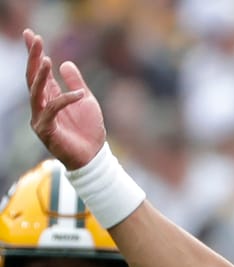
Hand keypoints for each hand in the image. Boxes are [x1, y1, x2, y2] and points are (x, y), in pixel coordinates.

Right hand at [24, 28, 106, 169]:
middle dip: (32, 57)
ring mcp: (41, 118)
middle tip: (34, 38)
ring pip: (36, 92)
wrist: (94, 157)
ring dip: (40, 75)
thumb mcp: (87, 101)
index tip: (31, 35)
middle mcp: (42, 106)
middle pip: (33, 78)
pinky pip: (53, 110)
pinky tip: (79, 94)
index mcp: (51, 98)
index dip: (34, 54)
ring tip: (44, 59)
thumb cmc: (89, 131)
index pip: (39, 73)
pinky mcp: (46, 130)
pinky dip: (66, 100)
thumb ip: (76, 82)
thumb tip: (65, 63)